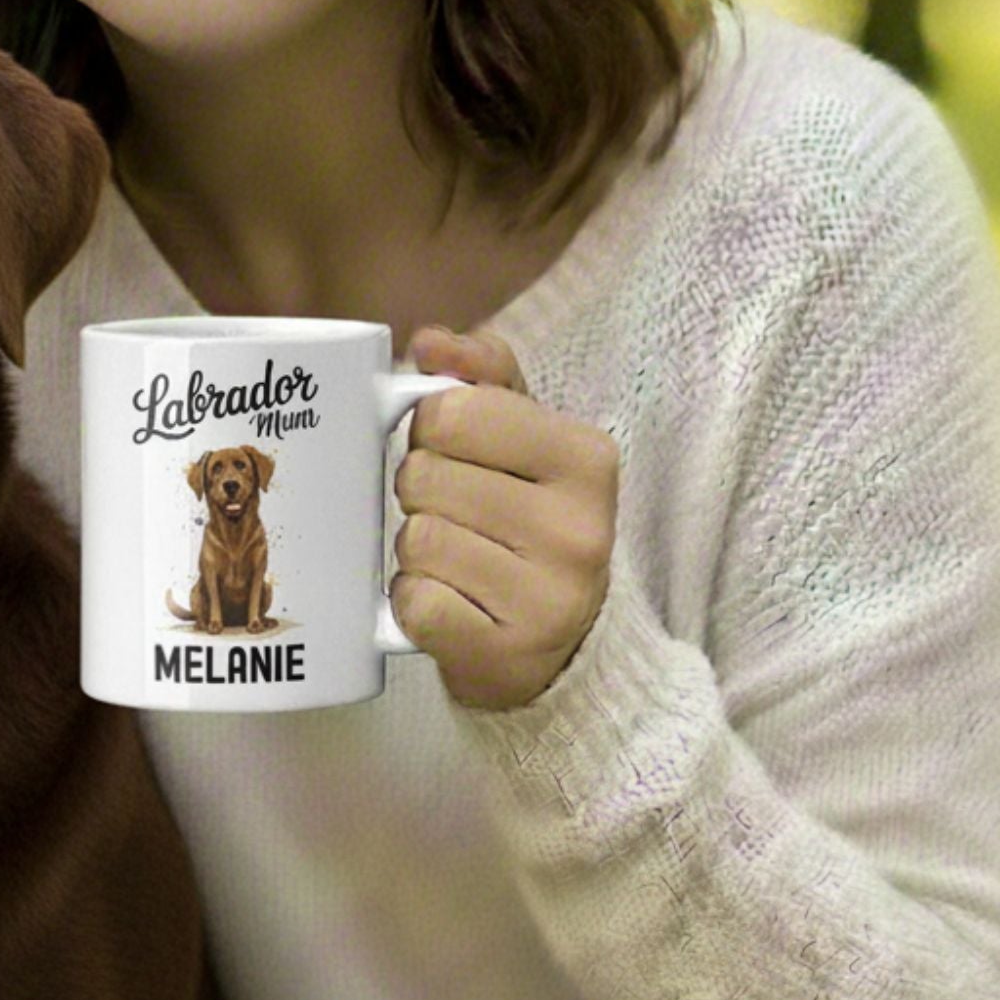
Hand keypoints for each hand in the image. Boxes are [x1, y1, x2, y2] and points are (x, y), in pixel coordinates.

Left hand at [391, 326, 617, 711]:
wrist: (565, 649)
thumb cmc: (530, 519)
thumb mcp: (526, 436)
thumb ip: (482, 374)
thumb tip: (431, 342)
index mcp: (586, 457)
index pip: (450, 412)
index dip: (431, 429)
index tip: (456, 453)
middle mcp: (580, 529)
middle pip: (423, 475)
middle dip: (421, 491)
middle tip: (456, 512)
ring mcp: (549, 600)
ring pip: (415, 539)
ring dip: (417, 549)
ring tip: (457, 559)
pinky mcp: (506, 656)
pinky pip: (414, 603)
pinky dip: (414, 602)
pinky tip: (450, 603)